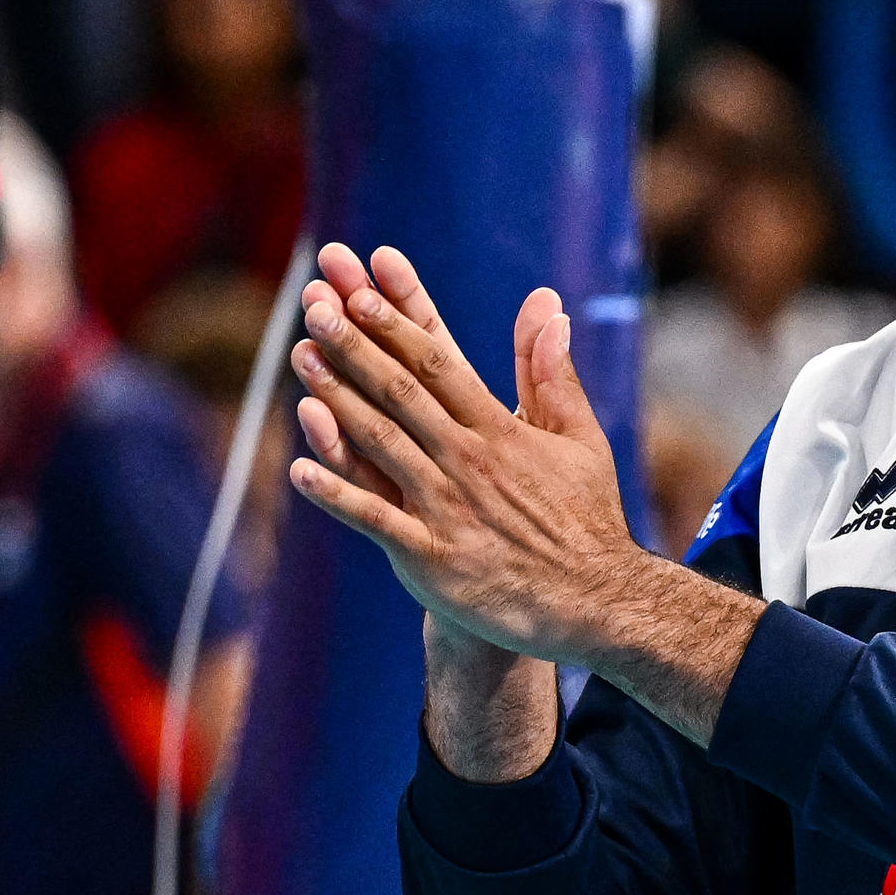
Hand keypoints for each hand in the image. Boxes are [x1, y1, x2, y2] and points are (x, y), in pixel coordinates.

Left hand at [288, 243, 637, 662]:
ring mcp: (448, 509)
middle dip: (356, 346)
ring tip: (301, 358)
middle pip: (402, 393)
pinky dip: (337, 495)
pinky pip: (376, 520)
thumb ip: (552, 373)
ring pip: (382, 444)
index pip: (441, 366)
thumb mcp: (580, 438)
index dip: (397, 326)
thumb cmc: (586, 519)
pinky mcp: (433, 558)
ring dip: (337, 400)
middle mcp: (469, 462)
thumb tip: (548, 304)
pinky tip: (300, 470)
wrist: (595, 603)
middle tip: (316, 306)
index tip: (361, 292)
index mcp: (501, 432)